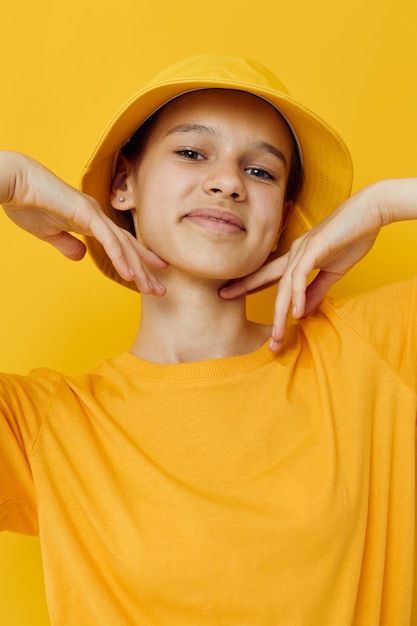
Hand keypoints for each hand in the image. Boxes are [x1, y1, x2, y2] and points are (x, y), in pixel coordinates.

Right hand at [0, 151, 167, 293]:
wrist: (13, 183)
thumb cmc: (27, 204)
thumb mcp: (49, 233)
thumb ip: (67, 244)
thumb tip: (81, 256)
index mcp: (91, 221)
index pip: (121, 244)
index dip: (139, 260)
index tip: (152, 277)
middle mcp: (98, 216)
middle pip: (129, 247)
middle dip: (146, 270)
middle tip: (160, 291)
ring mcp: (94, 214)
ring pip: (123, 245)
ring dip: (138, 269)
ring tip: (150, 288)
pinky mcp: (85, 213)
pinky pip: (108, 239)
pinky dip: (120, 257)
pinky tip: (130, 274)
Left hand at [220, 183, 386, 349]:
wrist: (371, 211)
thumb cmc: (353, 237)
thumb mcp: (333, 272)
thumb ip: (316, 291)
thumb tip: (302, 312)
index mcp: (297, 257)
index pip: (268, 274)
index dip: (249, 285)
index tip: (230, 295)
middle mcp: (295, 252)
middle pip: (269, 280)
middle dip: (248, 292)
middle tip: (230, 306)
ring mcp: (304, 249)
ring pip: (285, 285)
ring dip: (280, 312)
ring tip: (277, 335)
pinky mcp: (316, 247)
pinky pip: (301, 275)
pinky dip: (298, 295)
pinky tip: (296, 312)